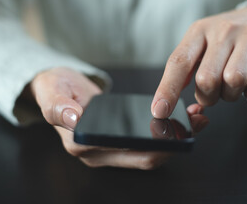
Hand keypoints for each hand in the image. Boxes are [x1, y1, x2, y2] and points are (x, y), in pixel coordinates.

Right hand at [30, 67, 207, 169]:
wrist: (60, 89)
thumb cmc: (55, 88)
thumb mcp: (50, 91)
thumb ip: (57, 106)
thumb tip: (73, 119)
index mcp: (80, 143)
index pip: (120, 151)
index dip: (150, 144)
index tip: (173, 130)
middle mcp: (98, 153)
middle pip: (142, 158)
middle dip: (172, 144)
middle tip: (195, 123)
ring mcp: (110, 150)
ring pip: (148, 153)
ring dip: (174, 141)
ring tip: (196, 120)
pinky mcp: (120, 142)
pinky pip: (146, 144)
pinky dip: (167, 135)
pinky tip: (182, 120)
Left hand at [152, 6, 246, 118]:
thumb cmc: (227, 37)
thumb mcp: (202, 44)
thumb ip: (186, 71)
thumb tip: (169, 104)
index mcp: (198, 31)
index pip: (178, 62)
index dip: (167, 90)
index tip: (160, 111)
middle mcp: (223, 31)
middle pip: (207, 79)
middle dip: (207, 96)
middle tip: (213, 92)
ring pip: (234, 82)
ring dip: (231, 95)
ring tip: (232, 85)